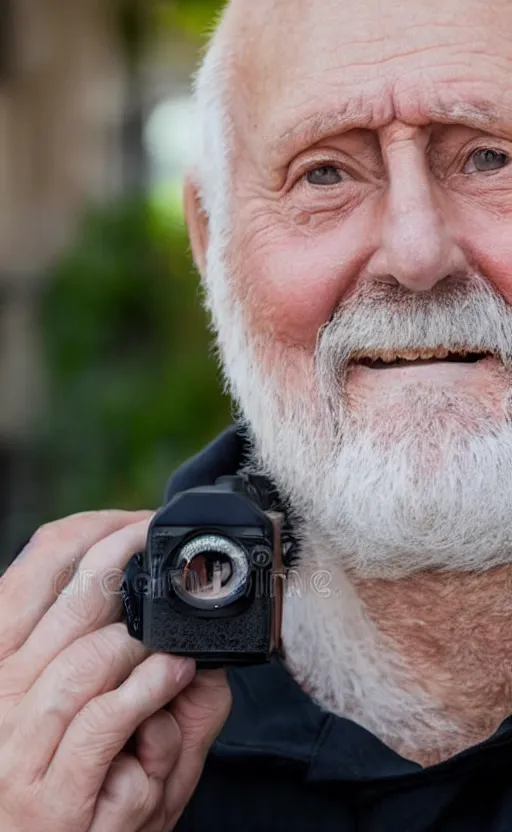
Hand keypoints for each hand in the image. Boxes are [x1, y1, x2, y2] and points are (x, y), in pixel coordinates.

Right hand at [0, 510, 231, 830]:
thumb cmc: (80, 793)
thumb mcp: (90, 713)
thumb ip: (120, 659)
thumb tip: (170, 613)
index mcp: (6, 667)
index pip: (28, 576)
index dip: (83, 534)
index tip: (132, 522)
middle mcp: (6, 698)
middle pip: (64, 604)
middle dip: (120, 559)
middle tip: (159, 546)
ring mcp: (24, 746)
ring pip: (86, 658)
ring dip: (139, 642)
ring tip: (171, 647)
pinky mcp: (56, 794)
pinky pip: (102, 720)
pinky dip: (146, 692)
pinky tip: (173, 675)